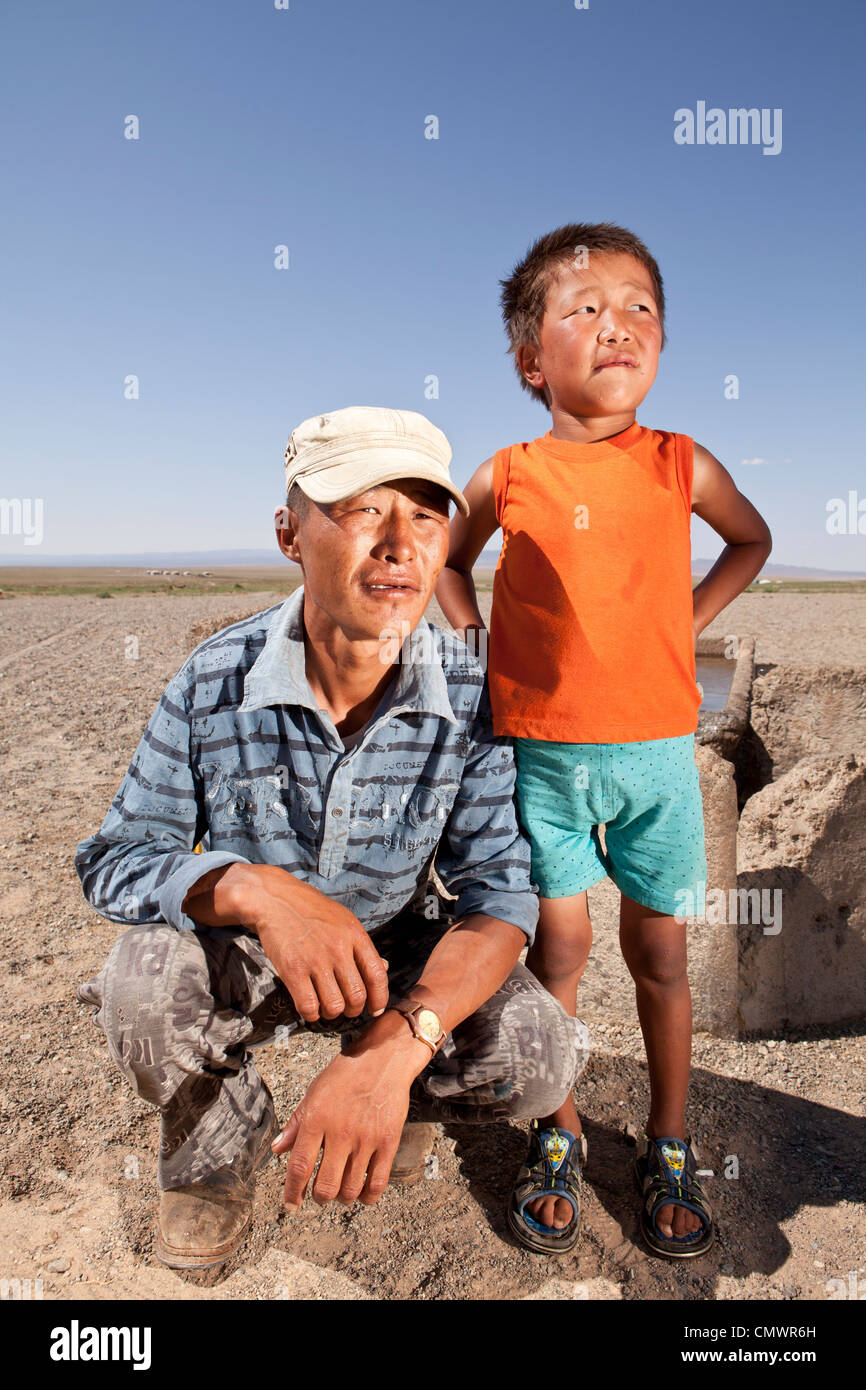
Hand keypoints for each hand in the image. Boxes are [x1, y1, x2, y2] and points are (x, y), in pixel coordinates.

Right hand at [243, 866, 389, 1022]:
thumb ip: (363, 947)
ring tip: (327, 1007)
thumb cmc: (312, 911)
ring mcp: (315, 960)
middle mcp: (338, 949)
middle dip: (354, 1010)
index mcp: (355, 935)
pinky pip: (309, 1006)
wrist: (277, 900)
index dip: (380, 999)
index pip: (377, 975)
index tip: (376, 1009)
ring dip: (333, 1014)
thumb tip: (384, 968)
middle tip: (347, 1008)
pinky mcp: (292, 970)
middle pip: (357, 996)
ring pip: (335, 1006)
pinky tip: (310, 1007)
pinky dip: (312, 1014)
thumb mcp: (345, 921)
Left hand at [271, 1016, 424, 1209]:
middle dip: (318, 1198)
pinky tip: (361, 1193)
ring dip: (341, 1198)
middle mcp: (341, 1131)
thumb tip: (277, 1149)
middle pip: (325, 1185)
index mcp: (317, 1118)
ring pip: (350, 1189)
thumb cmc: (347, 1073)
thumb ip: (295, 1123)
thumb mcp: (314, 1092)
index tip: (291, 1204)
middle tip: (318, 1194)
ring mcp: (367, 1139)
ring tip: (339, 1191)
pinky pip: (378, 1183)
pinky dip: (367, 1197)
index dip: (292, 1192)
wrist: (384, 1058)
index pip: (299, 1167)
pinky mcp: (388, 1142)